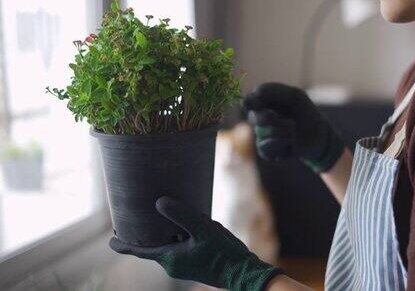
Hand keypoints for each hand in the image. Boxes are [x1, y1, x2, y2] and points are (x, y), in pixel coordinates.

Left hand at [109, 197, 282, 289]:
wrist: (243, 272)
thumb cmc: (223, 254)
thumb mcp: (203, 230)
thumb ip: (182, 216)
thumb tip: (159, 202)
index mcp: (170, 258)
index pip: (140, 251)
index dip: (124, 245)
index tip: (111, 241)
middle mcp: (174, 263)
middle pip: (154, 245)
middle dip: (147, 232)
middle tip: (137, 216)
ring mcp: (185, 264)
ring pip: (170, 243)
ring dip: (169, 230)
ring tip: (167, 212)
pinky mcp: (195, 261)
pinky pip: (181, 245)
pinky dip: (180, 234)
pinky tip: (190, 222)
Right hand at [243, 83, 343, 172]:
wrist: (319, 136)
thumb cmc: (306, 113)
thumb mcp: (295, 96)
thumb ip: (275, 91)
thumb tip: (255, 93)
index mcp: (264, 103)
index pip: (249, 101)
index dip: (250, 102)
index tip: (255, 103)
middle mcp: (260, 119)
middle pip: (254, 117)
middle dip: (267, 117)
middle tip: (279, 117)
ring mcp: (262, 135)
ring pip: (262, 133)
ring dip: (281, 131)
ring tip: (293, 129)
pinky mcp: (266, 151)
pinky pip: (265, 148)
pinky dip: (281, 143)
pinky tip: (290, 142)